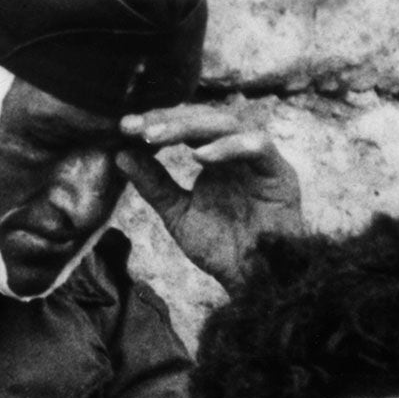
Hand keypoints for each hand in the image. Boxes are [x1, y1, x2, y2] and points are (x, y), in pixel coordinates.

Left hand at [117, 102, 303, 288]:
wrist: (254, 280)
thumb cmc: (222, 249)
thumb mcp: (178, 213)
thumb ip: (154, 184)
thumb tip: (119, 154)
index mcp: (215, 156)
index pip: (185, 125)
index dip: (155, 122)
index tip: (123, 127)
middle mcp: (237, 150)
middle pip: (203, 118)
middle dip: (167, 120)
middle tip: (136, 128)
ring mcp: (259, 159)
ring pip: (227, 123)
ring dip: (189, 127)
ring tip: (157, 136)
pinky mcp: (279, 171)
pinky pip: (258, 145)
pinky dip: (229, 146)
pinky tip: (200, 156)